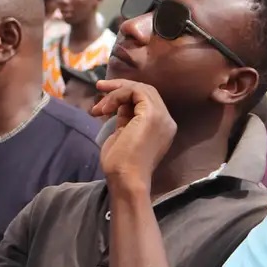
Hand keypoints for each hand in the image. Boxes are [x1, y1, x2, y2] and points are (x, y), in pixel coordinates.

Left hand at [92, 80, 176, 195]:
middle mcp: (166, 119)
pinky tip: (104, 110)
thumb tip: (118, 104)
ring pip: (140, 88)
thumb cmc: (120, 165)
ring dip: (115, 92)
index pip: (146, 101)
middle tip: (99, 88)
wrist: (126, 180)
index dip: (124, 96)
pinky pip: (134, 92)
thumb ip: (125, 118)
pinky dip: (116, 95)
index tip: (104, 102)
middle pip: (145, 91)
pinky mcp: (152, 114)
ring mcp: (162, 116)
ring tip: (99, 106)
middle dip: (119, 87)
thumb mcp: (123, 134)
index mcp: (161, 126)